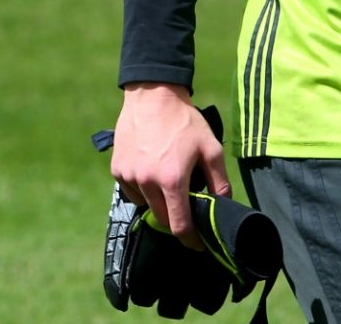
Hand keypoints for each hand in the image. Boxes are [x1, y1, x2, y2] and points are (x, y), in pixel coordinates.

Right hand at [111, 82, 229, 250]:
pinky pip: (132, 191)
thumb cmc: (184, 121)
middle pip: (162, 219)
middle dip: (176, 220)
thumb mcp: (211, 148)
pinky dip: (143, 190)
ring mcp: (129, 176)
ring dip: (158, 203)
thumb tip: (223, 206)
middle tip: (186, 209)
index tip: (198, 244)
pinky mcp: (117, 169)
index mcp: (172, 180)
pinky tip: (151, 172)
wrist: (152, 95)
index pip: (179, 226)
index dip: (191, 240)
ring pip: (146, 205)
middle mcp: (147, 182)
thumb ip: (219, 182)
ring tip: (168, 183)